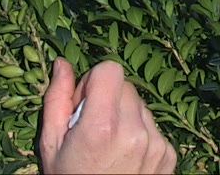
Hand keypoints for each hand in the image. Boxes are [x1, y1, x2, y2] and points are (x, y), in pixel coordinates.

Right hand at [39, 58, 176, 173]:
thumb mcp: (52, 145)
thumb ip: (56, 100)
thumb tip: (62, 64)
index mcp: (101, 127)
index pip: (110, 70)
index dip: (93, 81)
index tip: (82, 103)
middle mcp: (134, 132)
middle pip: (125, 86)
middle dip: (107, 98)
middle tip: (92, 125)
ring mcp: (155, 144)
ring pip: (140, 105)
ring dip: (124, 115)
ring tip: (108, 144)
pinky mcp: (168, 154)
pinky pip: (152, 126)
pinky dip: (139, 133)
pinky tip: (123, 156)